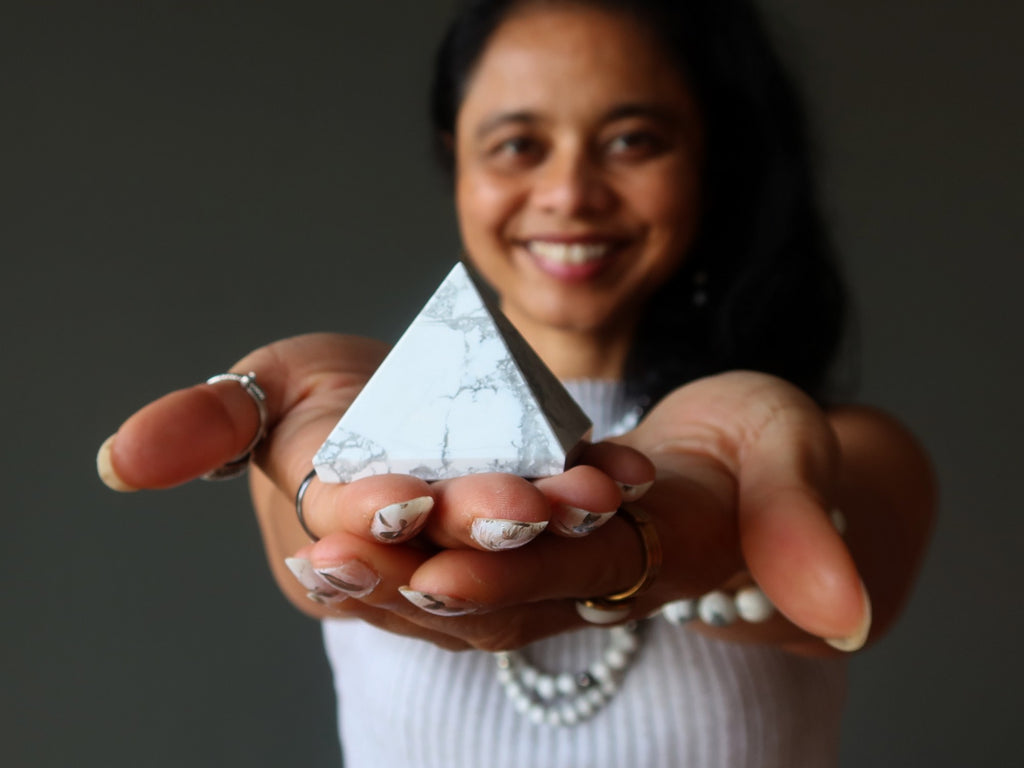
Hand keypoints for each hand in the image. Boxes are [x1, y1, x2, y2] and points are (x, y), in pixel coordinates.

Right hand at [96, 332, 656, 650]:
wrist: (413, 396)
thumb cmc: (328, 399)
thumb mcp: (263, 393)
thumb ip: (204, 427)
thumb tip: (119, 460)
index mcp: (336, 530)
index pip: (344, 535)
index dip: (367, 519)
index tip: (394, 499)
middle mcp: (414, 548)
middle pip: (441, 547)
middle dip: (474, 529)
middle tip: (512, 508)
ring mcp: (482, 535)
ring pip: (518, 544)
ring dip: (554, 522)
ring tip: (589, 494)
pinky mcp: (541, 507)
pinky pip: (573, 507)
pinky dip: (605, 489)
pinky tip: (635, 472)